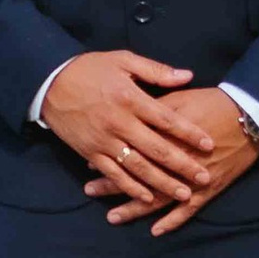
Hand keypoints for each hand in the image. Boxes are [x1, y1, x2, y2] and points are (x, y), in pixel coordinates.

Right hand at [40, 50, 202, 202]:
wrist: (49, 82)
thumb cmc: (89, 69)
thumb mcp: (123, 60)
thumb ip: (156, 70)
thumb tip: (188, 75)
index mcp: (130, 99)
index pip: (167, 119)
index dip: (189, 133)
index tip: (209, 144)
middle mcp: (120, 123)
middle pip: (157, 149)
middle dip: (183, 165)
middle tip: (204, 178)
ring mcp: (104, 141)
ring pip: (138, 167)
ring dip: (162, 183)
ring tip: (183, 194)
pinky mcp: (90, 153)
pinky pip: (114, 174)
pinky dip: (131, 188)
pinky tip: (148, 198)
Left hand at [88, 86, 258, 235]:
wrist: (248, 115)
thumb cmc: (211, 102)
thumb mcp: (178, 98)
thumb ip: (152, 110)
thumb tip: (126, 116)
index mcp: (165, 136)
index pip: (131, 150)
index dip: (110, 156)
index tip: (89, 163)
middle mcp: (175, 160)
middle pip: (140, 175)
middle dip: (113, 183)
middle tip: (90, 190)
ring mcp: (192, 178)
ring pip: (159, 197)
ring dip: (135, 208)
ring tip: (112, 217)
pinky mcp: (209, 188)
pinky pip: (188, 210)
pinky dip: (173, 221)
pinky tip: (155, 230)